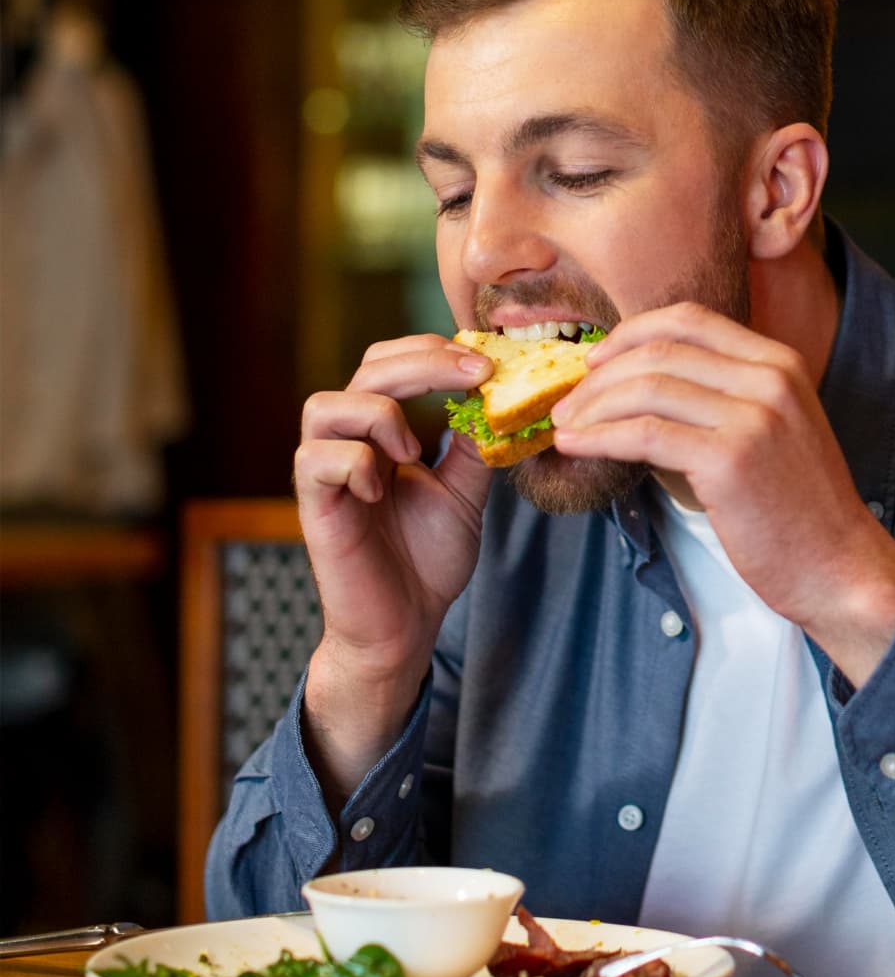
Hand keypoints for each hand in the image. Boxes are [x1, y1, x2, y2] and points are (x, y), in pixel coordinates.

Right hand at [294, 334, 494, 795]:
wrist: (405, 626)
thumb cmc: (426, 560)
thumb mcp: (465, 493)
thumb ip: (472, 446)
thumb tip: (497, 398)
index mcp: (382, 433)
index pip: (393, 363)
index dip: (434, 351)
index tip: (487, 361)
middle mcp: (349, 443)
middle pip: (366, 369)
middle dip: (422, 362)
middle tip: (473, 373)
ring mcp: (327, 472)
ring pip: (324, 405)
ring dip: (378, 413)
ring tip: (414, 450)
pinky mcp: (314, 506)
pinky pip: (315, 458)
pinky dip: (354, 461)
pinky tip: (382, 486)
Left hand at [549, 303, 894, 685]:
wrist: (840, 567)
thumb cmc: (801, 511)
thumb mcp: (775, 430)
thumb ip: (726, 398)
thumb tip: (644, 389)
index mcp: (779, 362)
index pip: (690, 319)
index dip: (632, 332)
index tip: (597, 360)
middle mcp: (769, 378)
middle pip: (661, 350)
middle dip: (601, 374)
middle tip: (568, 402)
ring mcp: (752, 415)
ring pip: (647, 388)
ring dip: (593, 406)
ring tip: (566, 428)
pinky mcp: (729, 458)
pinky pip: (645, 434)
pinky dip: (600, 437)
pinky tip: (576, 447)